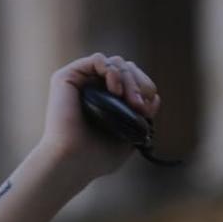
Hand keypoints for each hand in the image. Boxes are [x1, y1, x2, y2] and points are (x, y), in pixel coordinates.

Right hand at [37, 53, 160, 181]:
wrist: (73, 162)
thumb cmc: (96, 157)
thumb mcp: (129, 137)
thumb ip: (143, 117)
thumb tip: (155, 97)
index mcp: (105, 100)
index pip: (131, 79)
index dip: (144, 87)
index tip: (147, 107)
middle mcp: (91, 88)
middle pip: (126, 67)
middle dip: (139, 83)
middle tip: (139, 105)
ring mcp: (80, 82)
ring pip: (115, 62)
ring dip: (128, 78)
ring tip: (129, 100)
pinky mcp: (67, 78)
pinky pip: (97, 59)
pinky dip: (111, 70)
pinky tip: (115, 89)